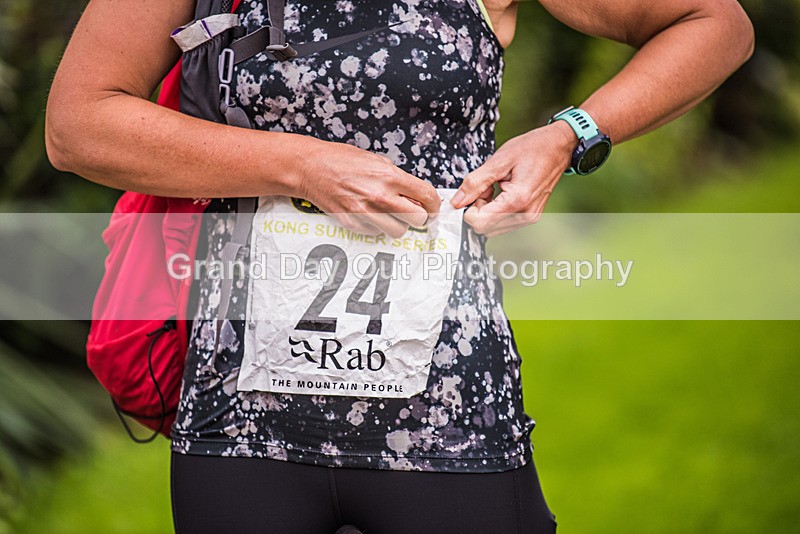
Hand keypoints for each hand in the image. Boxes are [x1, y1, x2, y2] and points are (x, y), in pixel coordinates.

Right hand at [298, 140, 440, 237]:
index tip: (432, 208)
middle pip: (418, 219)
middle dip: (418, 216)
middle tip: (412, 212)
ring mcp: (366, 213)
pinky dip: (377, 227)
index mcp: (390, 176)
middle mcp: (380, 196)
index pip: (427, 196)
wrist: (310, 168)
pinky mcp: (353, 224)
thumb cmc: (341, 160)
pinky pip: (376, 233)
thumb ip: (398, 178)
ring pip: (399, 232)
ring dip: (398, 224)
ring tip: (389, 214)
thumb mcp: (376, 160)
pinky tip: (369, 214)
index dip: (434, 204)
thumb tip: (415, 195)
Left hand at [450, 122, 576, 236]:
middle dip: (479, 208)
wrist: (559, 146)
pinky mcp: (531, 216)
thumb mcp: (499, 161)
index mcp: (517, 201)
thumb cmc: (532, 148)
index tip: (475, 190)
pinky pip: (504, 222)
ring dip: (488, 209)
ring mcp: (530, 217)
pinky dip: (497, 209)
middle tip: (488, 186)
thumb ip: (475, 183)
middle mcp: (525, 214)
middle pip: (485, 227)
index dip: (469, 208)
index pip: (479, 222)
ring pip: (493, 227)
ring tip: (497, 186)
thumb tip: (456, 202)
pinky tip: (504, 191)